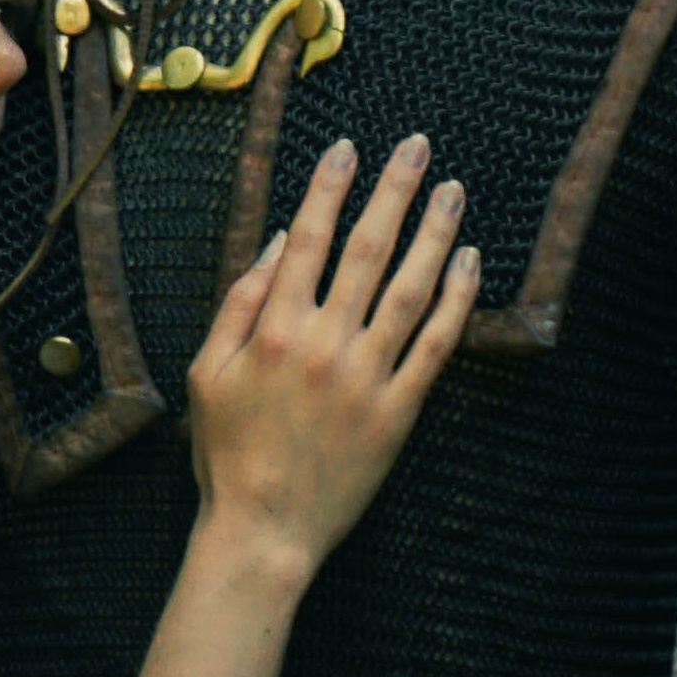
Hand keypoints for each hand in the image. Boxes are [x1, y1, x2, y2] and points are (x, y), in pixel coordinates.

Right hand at [186, 135, 478, 576]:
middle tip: (417, 146)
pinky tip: (469, 263)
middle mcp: (323, 344)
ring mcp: (366, 377)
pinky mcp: (398, 412)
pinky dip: (455, 301)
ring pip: (410, 289)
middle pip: (367, 250)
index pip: (309, 239)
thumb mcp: (207, 372)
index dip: (330, 189)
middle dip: (393, 190)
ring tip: (454, 191)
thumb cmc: (228, 452)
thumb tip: (281, 243)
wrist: (263, 530)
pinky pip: (435, 346)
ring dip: (435, 233)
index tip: (348, 148)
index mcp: (273, 329)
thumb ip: (239, 302)